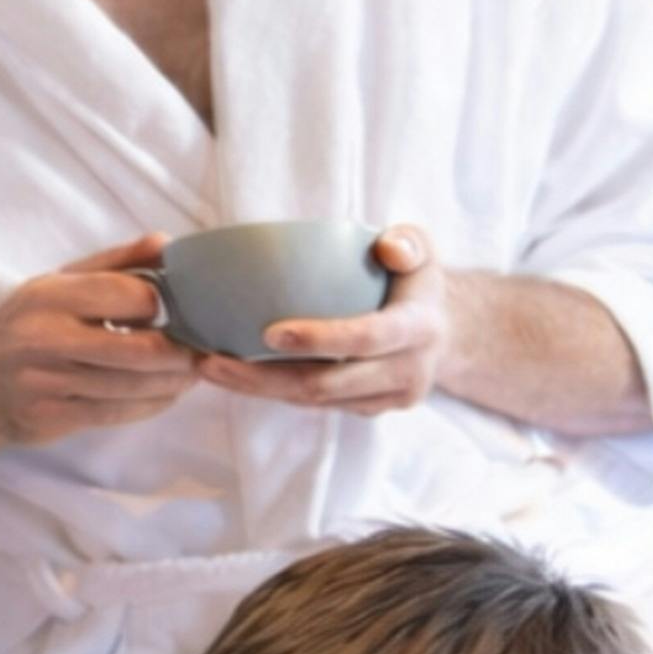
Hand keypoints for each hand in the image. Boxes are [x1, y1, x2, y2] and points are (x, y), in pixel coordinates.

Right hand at [0, 240, 198, 449]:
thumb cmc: (22, 327)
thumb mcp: (57, 284)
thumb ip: (114, 263)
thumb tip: (167, 243)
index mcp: (50, 295)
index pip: (132, 296)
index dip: (163, 305)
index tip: (176, 310)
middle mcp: (45, 337)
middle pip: (140, 350)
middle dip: (180, 354)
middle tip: (198, 351)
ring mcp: (47, 382)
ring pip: (133, 386)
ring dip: (173, 383)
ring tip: (189, 373)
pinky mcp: (52, 417)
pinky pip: (118, 413)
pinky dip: (151, 405)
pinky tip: (164, 394)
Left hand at [194, 225, 448, 417]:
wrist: (443, 329)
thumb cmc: (414, 278)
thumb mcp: (420, 250)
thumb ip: (408, 243)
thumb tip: (386, 247)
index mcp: (420, 328)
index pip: (367, 337)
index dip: (321, 338)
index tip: (269, 332)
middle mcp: (407, 372)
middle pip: (326, 385)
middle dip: (264, 378)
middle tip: (210, 360)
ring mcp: (387, 399)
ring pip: (314, 402)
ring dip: (258, 390)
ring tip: (209, 368)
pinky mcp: (368, 410)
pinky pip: (315, 406)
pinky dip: (273, 392)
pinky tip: (234, 376)